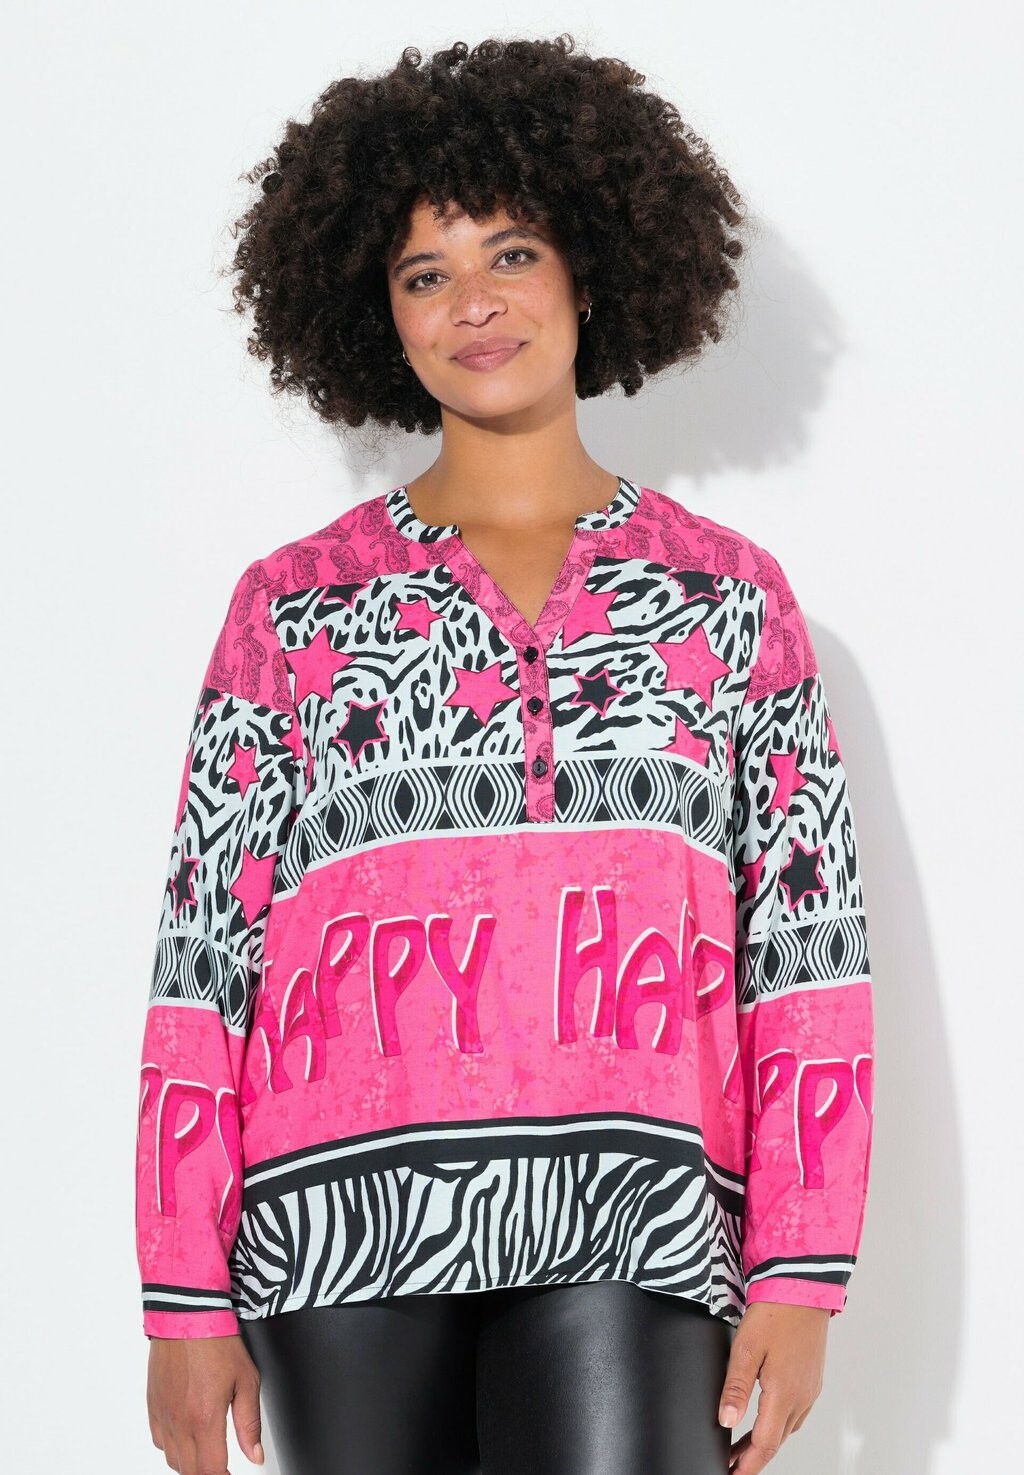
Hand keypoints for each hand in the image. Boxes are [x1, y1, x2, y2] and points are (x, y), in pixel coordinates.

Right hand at [147, 1334, 263, 1473]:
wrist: (187, 1315)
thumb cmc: (217, 1341)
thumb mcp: (246, 1380)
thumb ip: (250, 1422)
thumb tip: (255, 1454)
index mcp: (205, 1419)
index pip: (211, 1471)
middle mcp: (180, 1422)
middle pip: (191, 1471)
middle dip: (208, 1474)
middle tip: (222, 1468)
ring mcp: (163, 1415)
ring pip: (173, 1460)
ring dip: (190, 1464)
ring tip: (207, 1456)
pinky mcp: (153, 1406)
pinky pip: (159, 1441)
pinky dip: (173, 1447)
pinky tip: (186, 1438)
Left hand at [718, 1301, 829, 1472]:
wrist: (804, 1287)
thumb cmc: (776, 1312)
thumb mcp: (746, 1348)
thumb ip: (735, 1388)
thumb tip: (725, 1420)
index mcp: (785, 1394)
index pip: (765, 1444)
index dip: (747, 1465)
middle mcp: (802, 1397)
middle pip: (776, 1441)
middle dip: (753, 1457)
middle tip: (732, 1465)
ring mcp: (810, 1389)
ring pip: (787, 1428)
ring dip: (765, 1441)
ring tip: (742, 1447)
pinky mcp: (812, 1379)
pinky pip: (795, 1412)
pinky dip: (778, 1423)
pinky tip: (766, 1418)